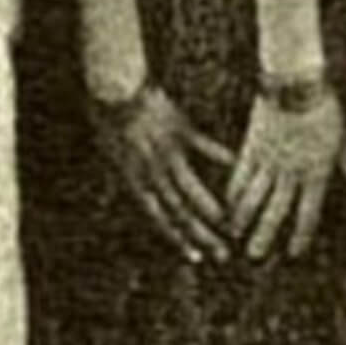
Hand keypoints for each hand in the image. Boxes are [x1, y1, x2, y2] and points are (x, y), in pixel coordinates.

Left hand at [90, 82, 236, 262]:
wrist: (113, 87)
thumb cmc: (107, 117)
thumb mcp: (110, 151)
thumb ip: (129, 172)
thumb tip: (138, 189)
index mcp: (134, 180)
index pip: (159, 218)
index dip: (178, 239)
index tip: (195, 257)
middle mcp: (152, 173)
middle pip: (179, 212)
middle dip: (201, 236)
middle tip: (222, 254)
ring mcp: (169, 153)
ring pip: (192, 190)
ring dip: (212, 211)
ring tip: (230, 225)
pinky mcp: (182, 131)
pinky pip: (206, 149)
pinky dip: (222, 159)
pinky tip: (238, 169)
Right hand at [225, 87, 345, 259]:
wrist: (296, 82)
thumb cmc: (324, 107)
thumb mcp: (342, 137)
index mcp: (316, 172)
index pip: (308, 212)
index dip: (301, 235)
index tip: (293, 252)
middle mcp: (291, 172)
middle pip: (276, 211)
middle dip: (265, 235)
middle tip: (254, 256)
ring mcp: (269, 160)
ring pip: (253, 196)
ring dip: (243, 217)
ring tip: (234, 233)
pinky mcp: (252, 145)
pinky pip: (240, 173)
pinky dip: (233, 189)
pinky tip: (227, 202)